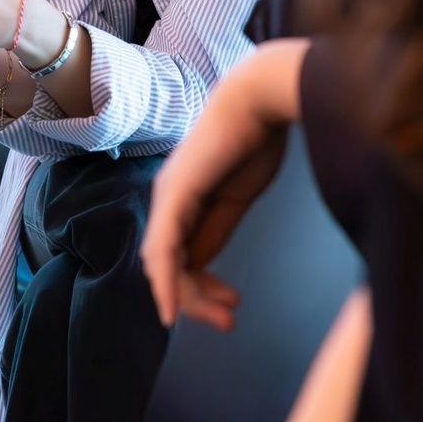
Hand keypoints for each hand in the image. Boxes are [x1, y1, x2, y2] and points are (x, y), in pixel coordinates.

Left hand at [142, 41, 307, 330]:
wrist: (260, 99)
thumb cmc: (257, 139)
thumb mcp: (238, 197)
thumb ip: (217, 228)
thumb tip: (198, 265)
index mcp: (184, 200)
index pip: (181, 256)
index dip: (202, 287)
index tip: (233, 304)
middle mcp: (167, 200)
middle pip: (168, 265)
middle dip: (196, 298)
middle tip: (228, 322)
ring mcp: (167, 198)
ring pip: (163, 263)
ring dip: (189, 296)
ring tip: (222, 317)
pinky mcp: (174, 196)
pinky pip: (162, 249)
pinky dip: (166, 283)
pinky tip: (174, 309)